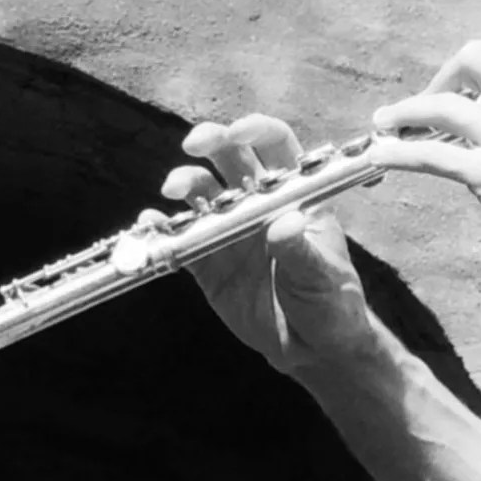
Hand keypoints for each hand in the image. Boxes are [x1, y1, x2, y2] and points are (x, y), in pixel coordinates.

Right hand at [157, 115, 379, 375]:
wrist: (312, 350)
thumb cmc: (331, 303)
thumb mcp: (322, 278)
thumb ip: (300, 251)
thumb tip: (285, 224)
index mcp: (295, 196)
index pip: (277, 147)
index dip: (257, 131)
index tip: (238, 131)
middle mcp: (259, 204)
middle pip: (231, 157)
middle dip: (212, 142)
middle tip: (194, 144)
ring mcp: (230, 231)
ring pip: (202, 192)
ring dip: (185, 182)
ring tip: (172, 190)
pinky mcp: (207, 262)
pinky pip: (180, 238)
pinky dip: (161, 229)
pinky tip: (150, 227)